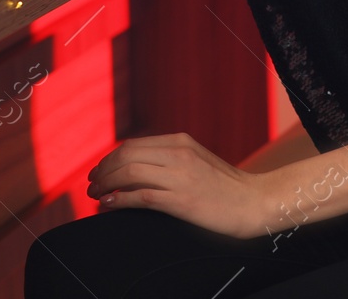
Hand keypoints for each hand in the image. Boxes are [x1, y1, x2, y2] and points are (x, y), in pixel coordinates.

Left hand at [88, 132, 270, 238]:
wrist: (255, 202)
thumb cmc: (226, 187)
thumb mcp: (197, 162)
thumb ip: (170, 160)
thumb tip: (134, 170)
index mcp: (182, 142)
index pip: (133, 144)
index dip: (110, 158)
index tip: (99, 172)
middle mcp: (179, 154)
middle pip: (127, 155)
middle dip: (103, 170)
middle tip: (92, 184)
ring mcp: (181, 176)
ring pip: (130, 172)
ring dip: (106, 184)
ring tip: (96, 195)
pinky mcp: (182, 200)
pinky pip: (141, 196)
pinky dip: (119, 199)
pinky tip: (109, 204)